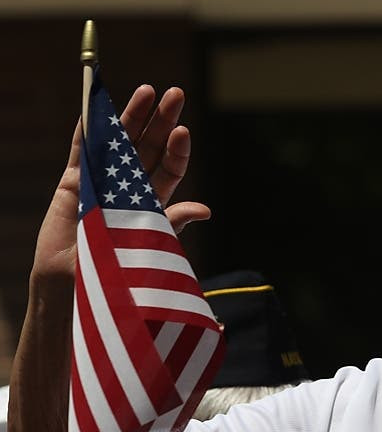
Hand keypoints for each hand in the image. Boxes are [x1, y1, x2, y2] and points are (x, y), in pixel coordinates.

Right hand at [31, 85, 193, 289]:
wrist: (74, 288)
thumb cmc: (117, 274)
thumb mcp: (150, 245)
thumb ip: (172, 223)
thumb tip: (205, 209)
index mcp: (154, 203)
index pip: (169, 170)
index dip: (177, 151)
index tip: (184, 132)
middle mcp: (131, 188)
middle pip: (149, 147)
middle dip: (162, 121)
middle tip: (176, 94)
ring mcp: (103, 183)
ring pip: (120, 141)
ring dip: (131, 116)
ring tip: (146, 91)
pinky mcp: (75, 184)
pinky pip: (82, 149)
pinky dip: (89, 127)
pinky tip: (98, 104)